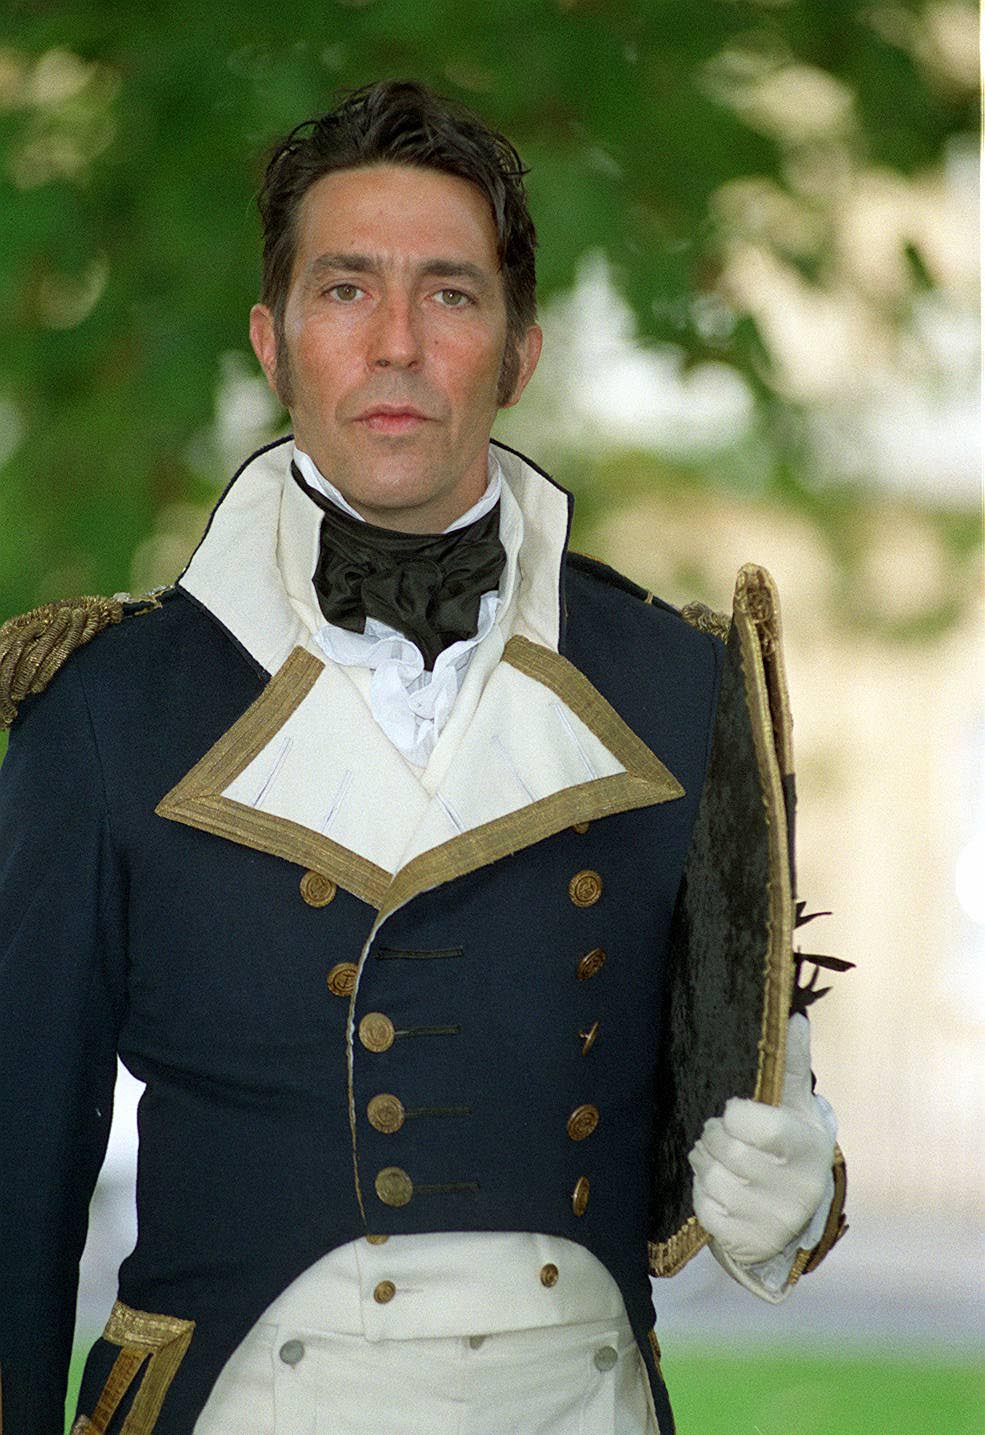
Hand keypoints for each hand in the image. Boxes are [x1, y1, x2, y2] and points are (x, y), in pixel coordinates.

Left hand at [688, 1014, 833, 1264]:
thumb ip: (792, 1063)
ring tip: (718, 1158)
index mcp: (809, 1148)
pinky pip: (705, 1209)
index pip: (758, 1126)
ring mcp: (775, 1220)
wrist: (796, 1211)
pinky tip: (719, 1187)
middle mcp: (798, 1189)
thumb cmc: (790, 1144)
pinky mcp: (749, 1241)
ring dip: (704, 1163)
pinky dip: (702, 1194)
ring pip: (712, 1178)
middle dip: (714, 1136)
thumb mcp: (797, 1105)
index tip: (735, 1111)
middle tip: (720, 1133)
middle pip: (728, 1150)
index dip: (735, 1114)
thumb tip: (794, 1016)